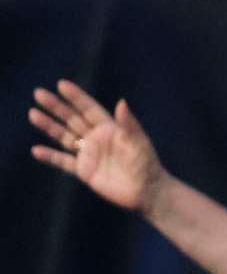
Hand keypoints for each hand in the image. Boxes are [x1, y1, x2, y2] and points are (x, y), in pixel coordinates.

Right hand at [29, 79, 166, 213]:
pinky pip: (64, 162)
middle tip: (39, 93)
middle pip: (72, 118)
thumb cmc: (146, 162)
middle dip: (56, 106)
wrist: (144, 189)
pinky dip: (50, 156)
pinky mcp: (84, 171)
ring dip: (49, 126)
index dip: (76, 96)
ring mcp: (89, 153)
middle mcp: (97, 137)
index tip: (61, 84)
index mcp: (110, 126)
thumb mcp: (138, 141)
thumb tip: (121, 102)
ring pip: (64, 136)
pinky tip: (36, 150)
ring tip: (33, 114)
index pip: (88, 108)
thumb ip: (128, 124)